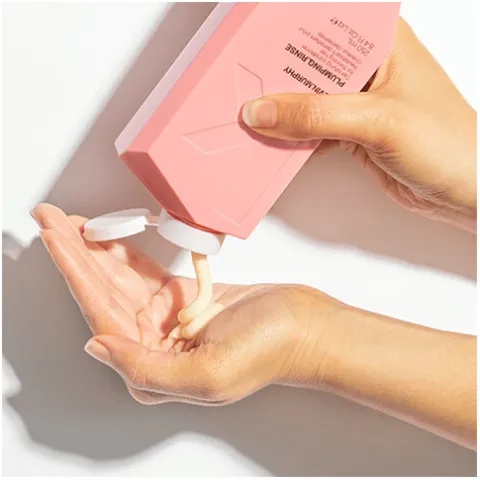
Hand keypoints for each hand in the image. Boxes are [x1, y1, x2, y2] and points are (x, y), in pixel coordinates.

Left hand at [32, 203, 335, 404]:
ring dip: (95, 252)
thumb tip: (97, 345)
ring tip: (70, 224)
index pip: (102, 316)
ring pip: (120, 281)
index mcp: (153, 370)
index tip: (57, 239)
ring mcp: (168, 320)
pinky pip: (145, 273)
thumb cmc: (271, 350)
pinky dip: (125, 254)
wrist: (306, 326)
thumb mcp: (209, 375)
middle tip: (51, 222)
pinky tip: (108, 238)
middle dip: (75, 256)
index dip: (76, 275)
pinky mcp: (183, 298)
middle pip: (104, 294)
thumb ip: (147, 370)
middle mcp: (154, 346)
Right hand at [241, 18, 476, 232]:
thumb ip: (316, 115)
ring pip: (306, 100)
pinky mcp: (350, 131)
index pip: (321, 25)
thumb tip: (262, 111)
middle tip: (241, 87)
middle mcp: (366, 67)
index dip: (284, 33)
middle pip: (307, 65)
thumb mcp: (377, 120)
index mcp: (381, 41)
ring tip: (247, 115)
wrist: (463, 190)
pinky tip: (271, 141)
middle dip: (275, 78)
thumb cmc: (446, 143)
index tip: (249, 46)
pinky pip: (311, 129)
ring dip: (280, 112)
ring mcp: (357, 101)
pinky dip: (291, 138)